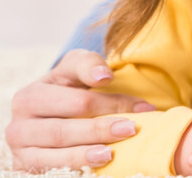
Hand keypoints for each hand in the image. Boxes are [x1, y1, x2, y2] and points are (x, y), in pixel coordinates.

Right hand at [5, 49, 153, 170]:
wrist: (47, 115)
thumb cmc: (66, 88)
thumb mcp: (74, 69)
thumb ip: (88, 64)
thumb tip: (104, 76)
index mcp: (30, 96)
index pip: (74, 99)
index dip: (105, 99)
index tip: (126, 92)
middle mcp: (20, 124)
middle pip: (64, 128)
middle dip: (99, 128)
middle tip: (131, 128)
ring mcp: (21, 150)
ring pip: (56, 153)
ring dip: (87, 153)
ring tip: (111, 153)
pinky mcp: (26, 168)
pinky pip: (50, 170)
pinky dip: (75, 167)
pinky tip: (97, 165)